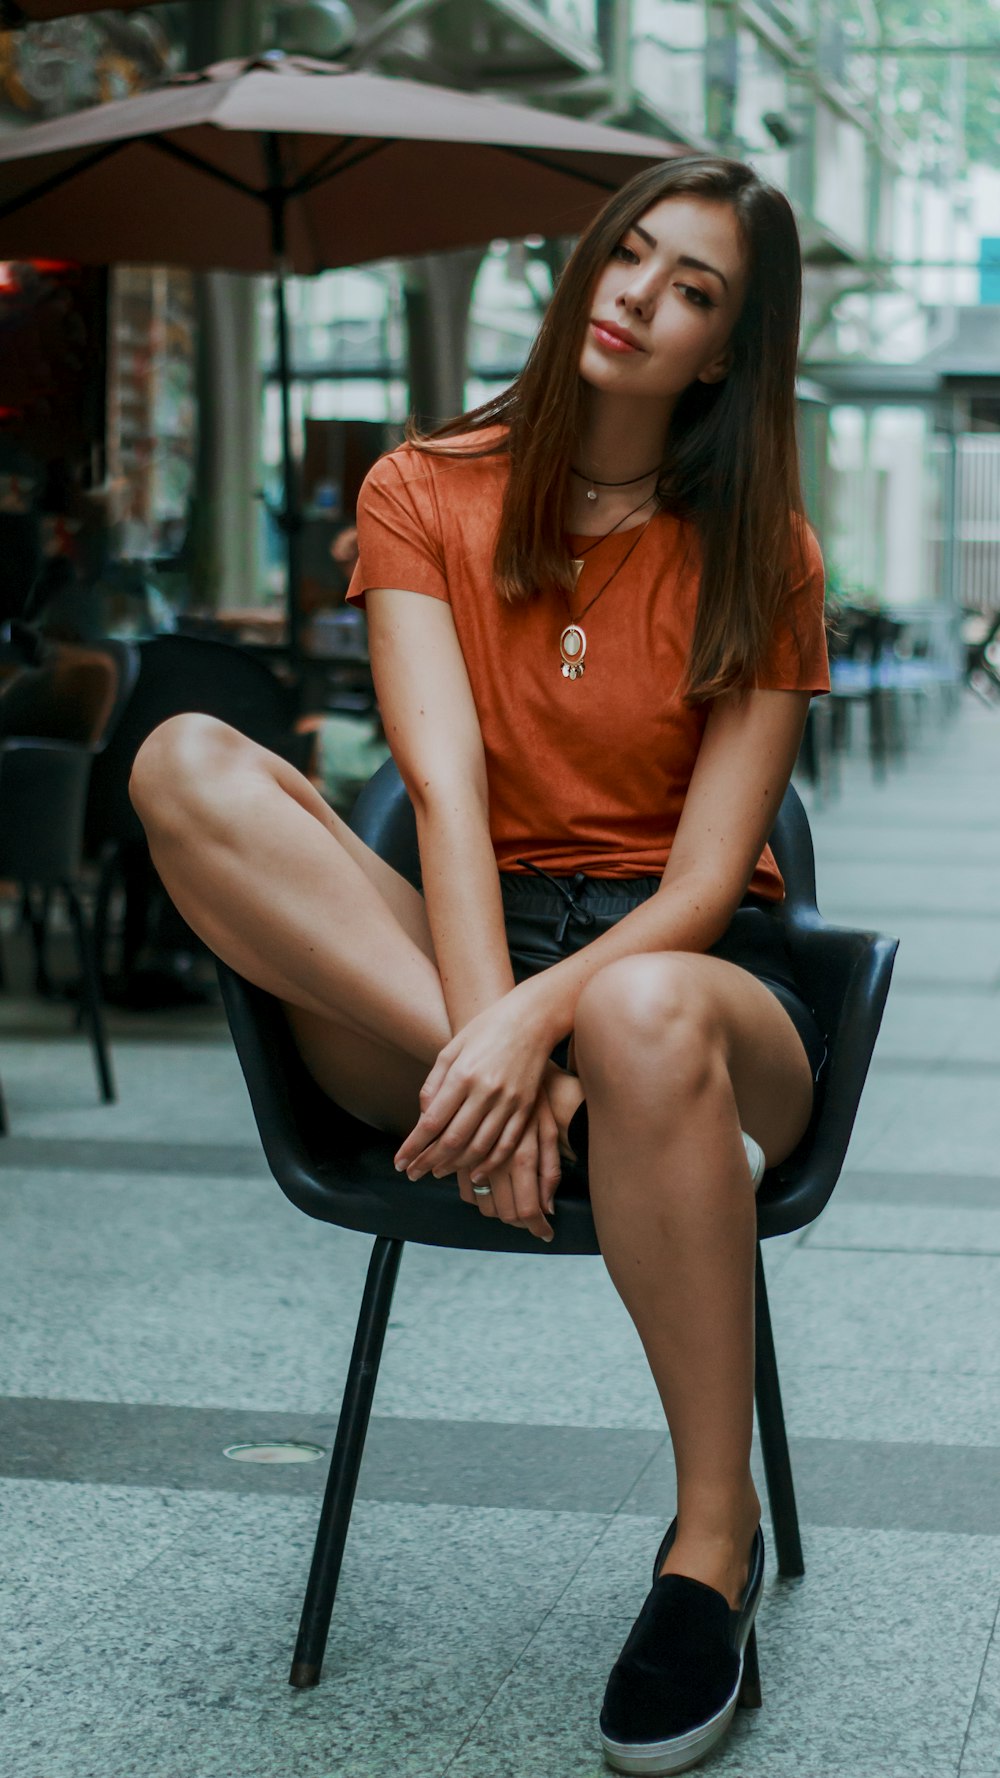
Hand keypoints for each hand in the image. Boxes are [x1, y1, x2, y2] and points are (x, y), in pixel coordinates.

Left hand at [394, 988, 552, 1181]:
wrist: (531, 1020)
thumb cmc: (485, 1031)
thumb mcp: (451, 1049)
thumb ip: (434, 1085)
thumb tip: (422, 1119)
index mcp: (462, 1075)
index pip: (432, 1122)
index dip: (413, 1147)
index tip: (400, 1162)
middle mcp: (485, 1091)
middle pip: (452, 1140)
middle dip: (428, 1162)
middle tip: (414, 1174)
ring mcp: (508, 1102)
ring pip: (478, 1147)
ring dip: (455, 1166)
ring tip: (438, 1172)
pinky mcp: (526, 1107)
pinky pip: (506, 1144)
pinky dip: (489, 1163)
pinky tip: (475, 1173)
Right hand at [457, 1094, 560, 1242]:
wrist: (504, 1068)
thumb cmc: (534, 1100)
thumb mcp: (548, 1131)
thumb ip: (549, 1170)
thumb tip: (549, 1207)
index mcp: (522, 1157)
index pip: (527, 1208)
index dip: (537, 1227)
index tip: (546, 1235)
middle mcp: (496, 1161)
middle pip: (504, 1212)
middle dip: (518, 1222)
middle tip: (529, 1221)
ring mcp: (475, 1159)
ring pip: (482, 1204)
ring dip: (496, 1211)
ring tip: (511, 1208)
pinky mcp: (459, 1153)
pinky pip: (464, 1190)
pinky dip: (476, 1196)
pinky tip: (489, 1191)